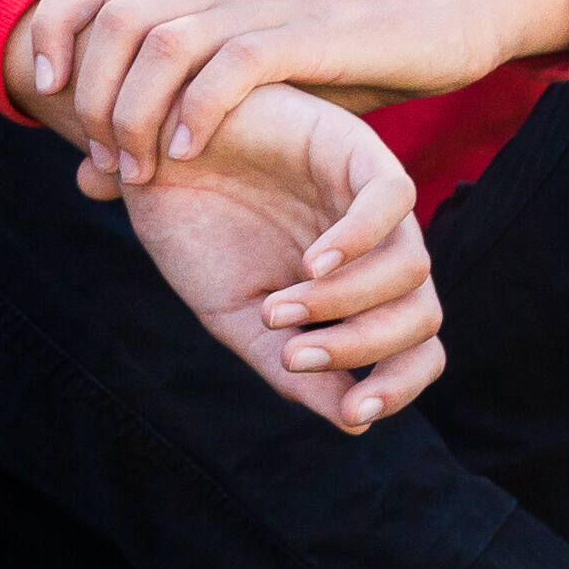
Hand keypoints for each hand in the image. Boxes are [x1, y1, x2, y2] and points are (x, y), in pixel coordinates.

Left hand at [5, 0, 568, 184]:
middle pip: (114, 16)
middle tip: (104, 157)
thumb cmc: (331, 65)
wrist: (437, 20)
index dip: (53, 21)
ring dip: (136, 111)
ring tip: (141, 170)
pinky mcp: (310, 36)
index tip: (45, 87)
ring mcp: (262, 9)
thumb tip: (86, 179)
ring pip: (162, 39)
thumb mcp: (238, 96)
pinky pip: (235, 63)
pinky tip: (190, 154)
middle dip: (89, 91)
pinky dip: (199, 110)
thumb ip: (163, 129)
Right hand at [105, 84, 444, 429]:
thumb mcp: (236, 316)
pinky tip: (310, 263)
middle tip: (291, 355)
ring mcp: (371, 199)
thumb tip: (354, 421)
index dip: (401, 385)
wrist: (145, 156)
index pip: (415, 348)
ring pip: (413, 267)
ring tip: (275, 307)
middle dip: (362, 348)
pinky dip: (358, 240)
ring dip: (345, 304)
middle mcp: (378, 248)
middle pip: (424, 315)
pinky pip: (393, 198)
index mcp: (358, 290)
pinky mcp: (354, 148)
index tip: (355, 410)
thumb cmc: (192, 231)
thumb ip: (288, 367)